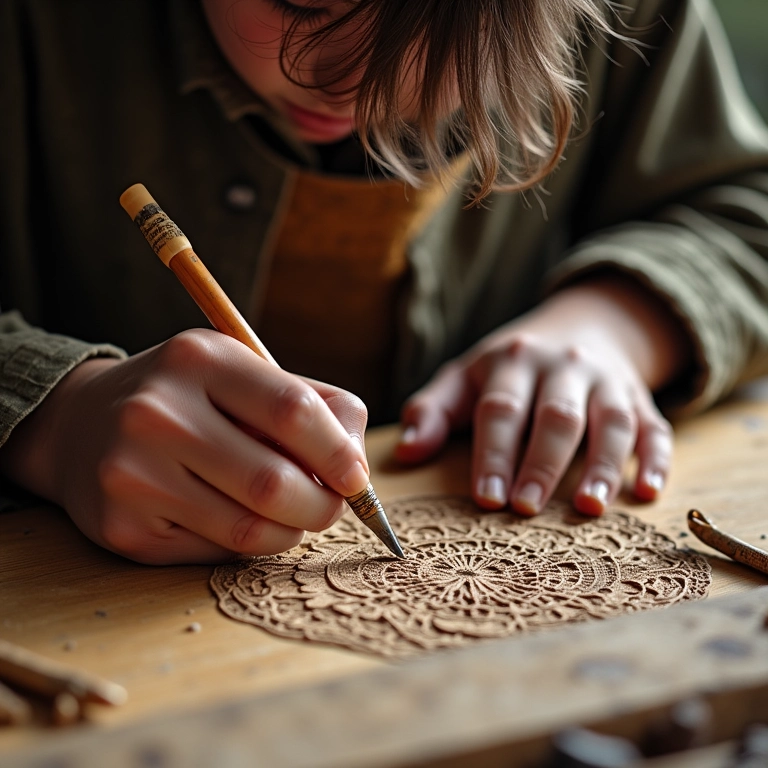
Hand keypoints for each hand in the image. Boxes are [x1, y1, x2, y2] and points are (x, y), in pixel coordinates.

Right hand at [0, 330, 369, 563]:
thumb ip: (314, 406)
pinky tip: (233, 519)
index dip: (338, 453)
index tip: (356, 479)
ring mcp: (132, 472)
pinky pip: (215, 552)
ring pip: (249, 529)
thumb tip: (358, 468)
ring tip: (289, 515)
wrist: (81, 425)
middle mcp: (157, 412)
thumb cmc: (188, 399)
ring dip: (289, 531)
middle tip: (329, 506)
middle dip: (322, 506)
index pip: (293, 411)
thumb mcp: (244, 374)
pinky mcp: (122, 527)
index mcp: (200, 359)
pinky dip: (246, 545)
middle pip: (274, 482)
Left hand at [395, 276, 689, 515]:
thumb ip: (433, 410)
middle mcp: (564, 367)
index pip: (502, 407)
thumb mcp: (467, 376)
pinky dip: (656, 458)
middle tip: (525, 507)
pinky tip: (648, 492)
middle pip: (556, 415)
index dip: (493, 451)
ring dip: (602, 465)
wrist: (583, 326)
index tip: (486, 496)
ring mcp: (607, 382)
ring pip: (610, 421)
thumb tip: (406, 453)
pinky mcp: (641, 400)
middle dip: (541, 462)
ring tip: (588, 507)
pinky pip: (655, 427)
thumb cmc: (511, 367)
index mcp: (514, 362)